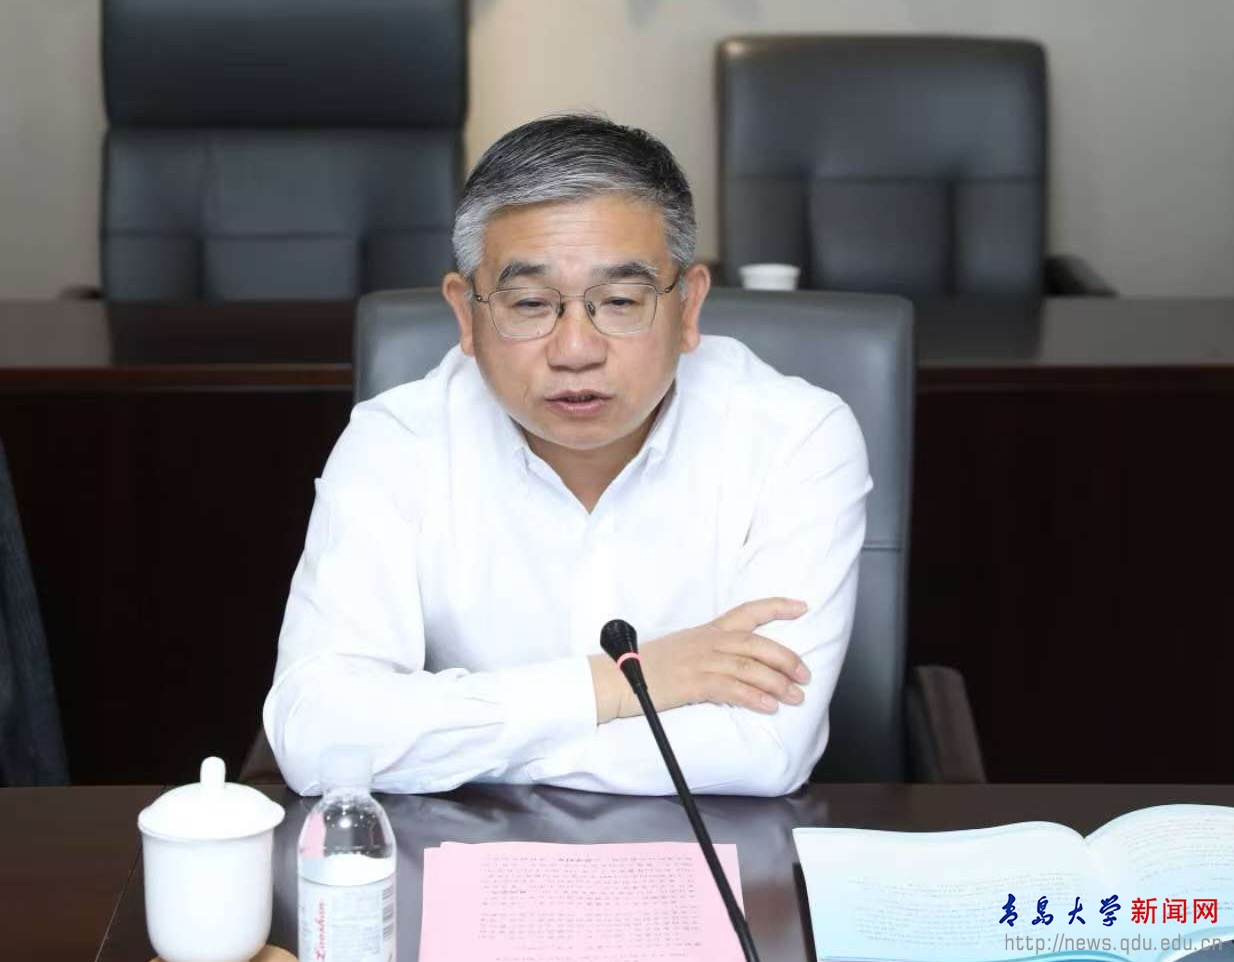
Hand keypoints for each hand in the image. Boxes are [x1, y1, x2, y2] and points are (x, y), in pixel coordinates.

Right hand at [589, 597, 811, 723]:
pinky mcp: (693, 683)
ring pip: (749, 667)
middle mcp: (708, 642)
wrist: (616, 677)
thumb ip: (710, 652)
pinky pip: (731, 688)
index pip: (748, 611)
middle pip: (757, 644)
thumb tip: (739, 664)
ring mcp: (700, 661)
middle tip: (805, 675)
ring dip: (777, 683)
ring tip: (795, 697)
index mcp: (707, 630)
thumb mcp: (682, 649)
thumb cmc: (646, 666)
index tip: (802, 607)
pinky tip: (769, 706)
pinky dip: (754, 697)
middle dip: (786, 659)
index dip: (777, 607)